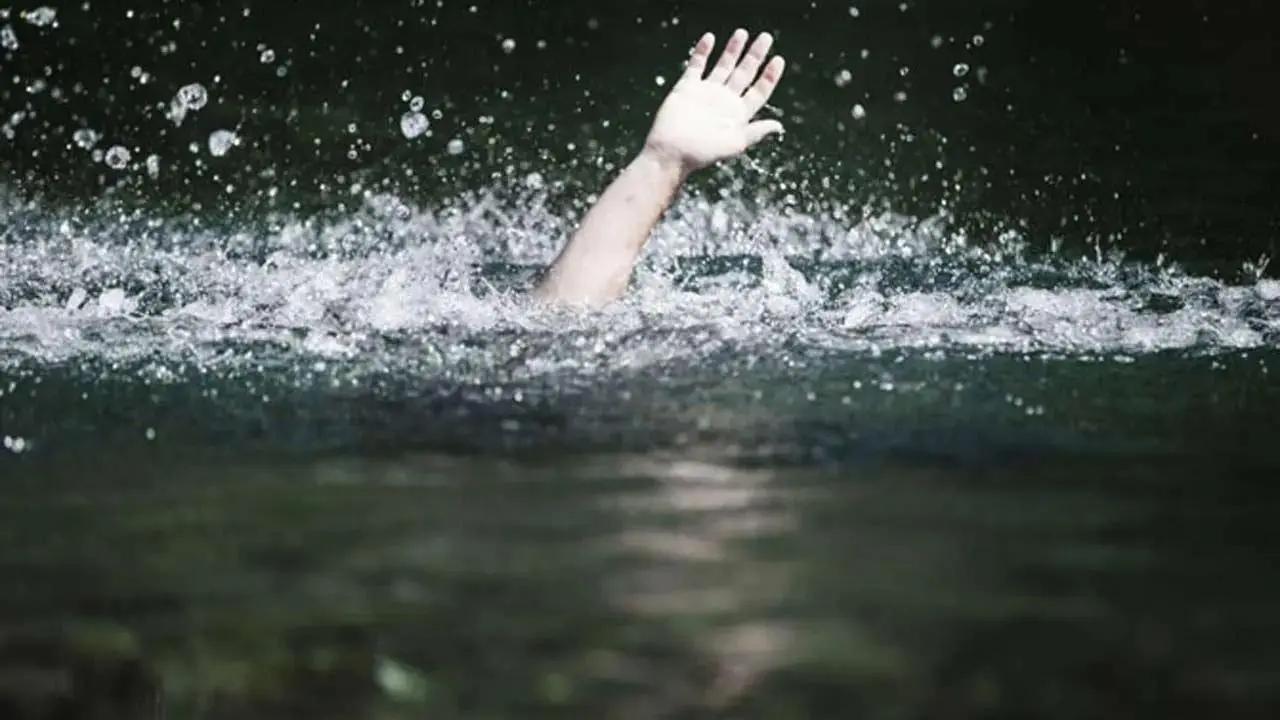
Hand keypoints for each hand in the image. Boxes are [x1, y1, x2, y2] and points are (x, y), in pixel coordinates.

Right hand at [644, 29, 786, 173]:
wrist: (671, 152)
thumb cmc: (703, 152)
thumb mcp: (736, 143)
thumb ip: (757, 132)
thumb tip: (778, 126)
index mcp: (738, 114)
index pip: (758, 91)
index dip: (769, 76)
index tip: (778, 59)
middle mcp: (724, 101)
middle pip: (744, 73)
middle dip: (755, 55)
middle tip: (766, 37)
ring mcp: (706, 93)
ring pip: (723, 66)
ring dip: (732, 50)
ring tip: (742, 33)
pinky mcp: (687, 88)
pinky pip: (696, 66)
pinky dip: (702, 52)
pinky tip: (710, 38)